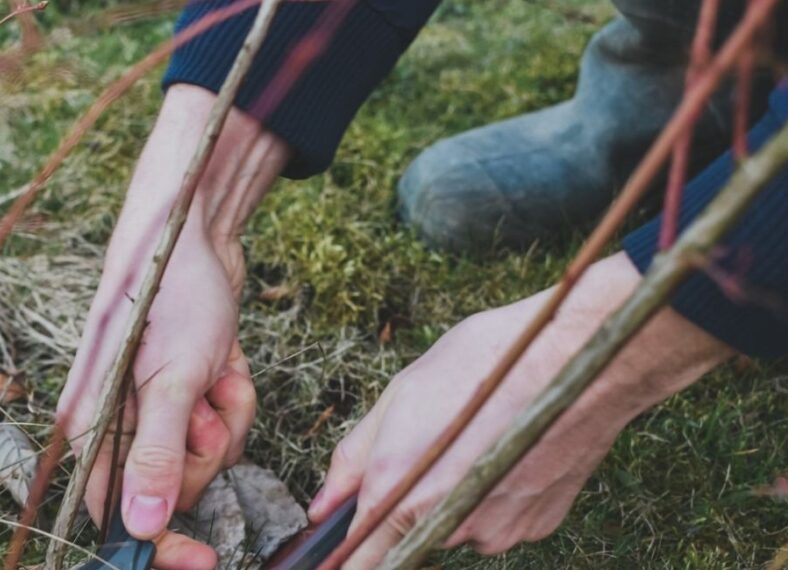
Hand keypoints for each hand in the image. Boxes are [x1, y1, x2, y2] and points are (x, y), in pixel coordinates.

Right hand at [58, 85, 288, 568]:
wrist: (196, 233)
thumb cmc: (171, 293)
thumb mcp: (171, 379)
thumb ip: (154, 457)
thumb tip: (140, 530)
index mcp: (92, 425)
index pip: (115, 515)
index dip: (159, 544)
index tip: (203, 559)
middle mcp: (116, 422)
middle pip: (171, 490)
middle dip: (204, 454)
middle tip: (208, 410)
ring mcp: (153, 407)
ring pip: (204, 457)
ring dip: (225, 418)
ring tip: (218, 373)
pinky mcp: (185, 393)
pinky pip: (221, 426)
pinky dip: (234, 398)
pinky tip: (227, 363)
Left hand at [308, 253, 732, 566]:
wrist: (584, 360)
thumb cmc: (490, 364)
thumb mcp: (402, 394)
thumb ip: (355, 458)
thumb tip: (324, 505)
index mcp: (404, 490)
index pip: (360, 558)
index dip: (344, 558)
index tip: (334, 555)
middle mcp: (449, 523)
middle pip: (410, 534)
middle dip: (408, 502)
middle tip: (434, 442)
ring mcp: (496, 531)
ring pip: (456, 525)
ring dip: (455, 494)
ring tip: (478, 435)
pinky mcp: (536, 527)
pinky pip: (497, 519)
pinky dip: (494, 494)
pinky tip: (507, 447)